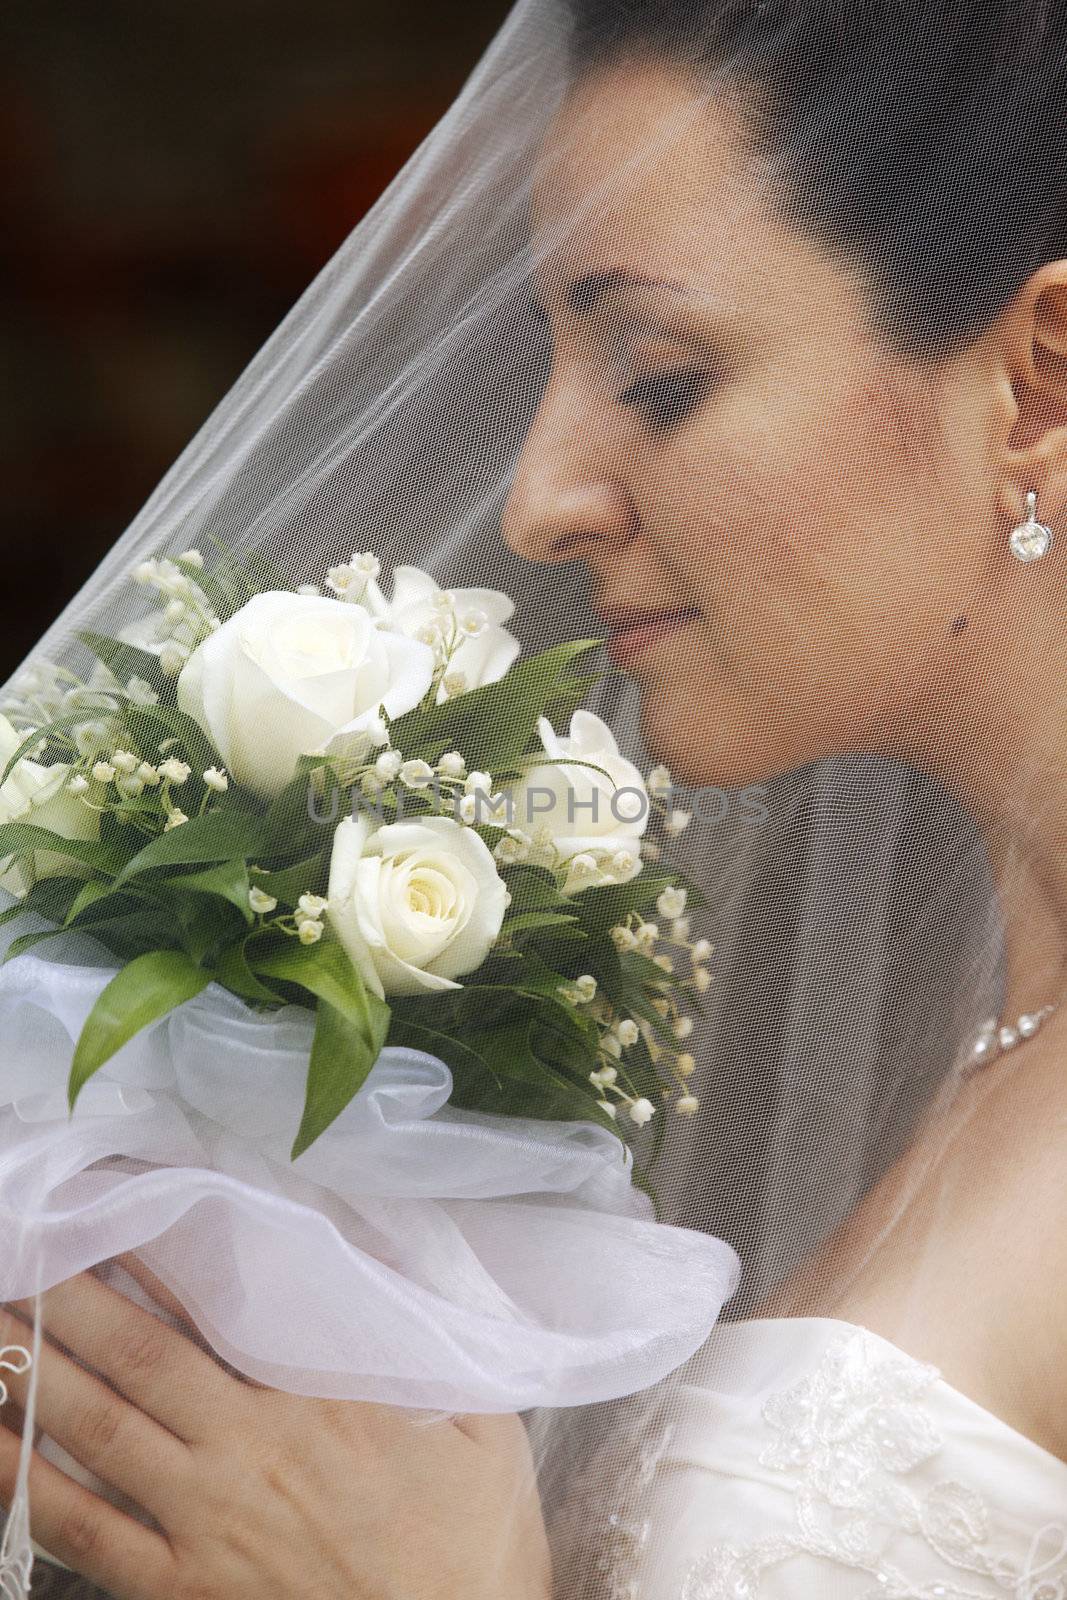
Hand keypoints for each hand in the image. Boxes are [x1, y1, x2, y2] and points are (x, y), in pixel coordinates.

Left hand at [0, 1257, 552, 1599]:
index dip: (161, 1251)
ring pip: (99, 1431)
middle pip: (140, 1358)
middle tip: (25, 1238)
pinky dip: (24, 1486)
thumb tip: (380, 1258)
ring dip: (34, 1369)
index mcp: (324, 1400)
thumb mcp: (482, 1426)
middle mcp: (251, 1452)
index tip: (118, 1201)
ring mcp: (207, 1526)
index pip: (224, 1305)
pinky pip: (82, 1533)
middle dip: (73, 1295)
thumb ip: (429, 1342)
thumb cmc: (476, 1545)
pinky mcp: (183, 1590)